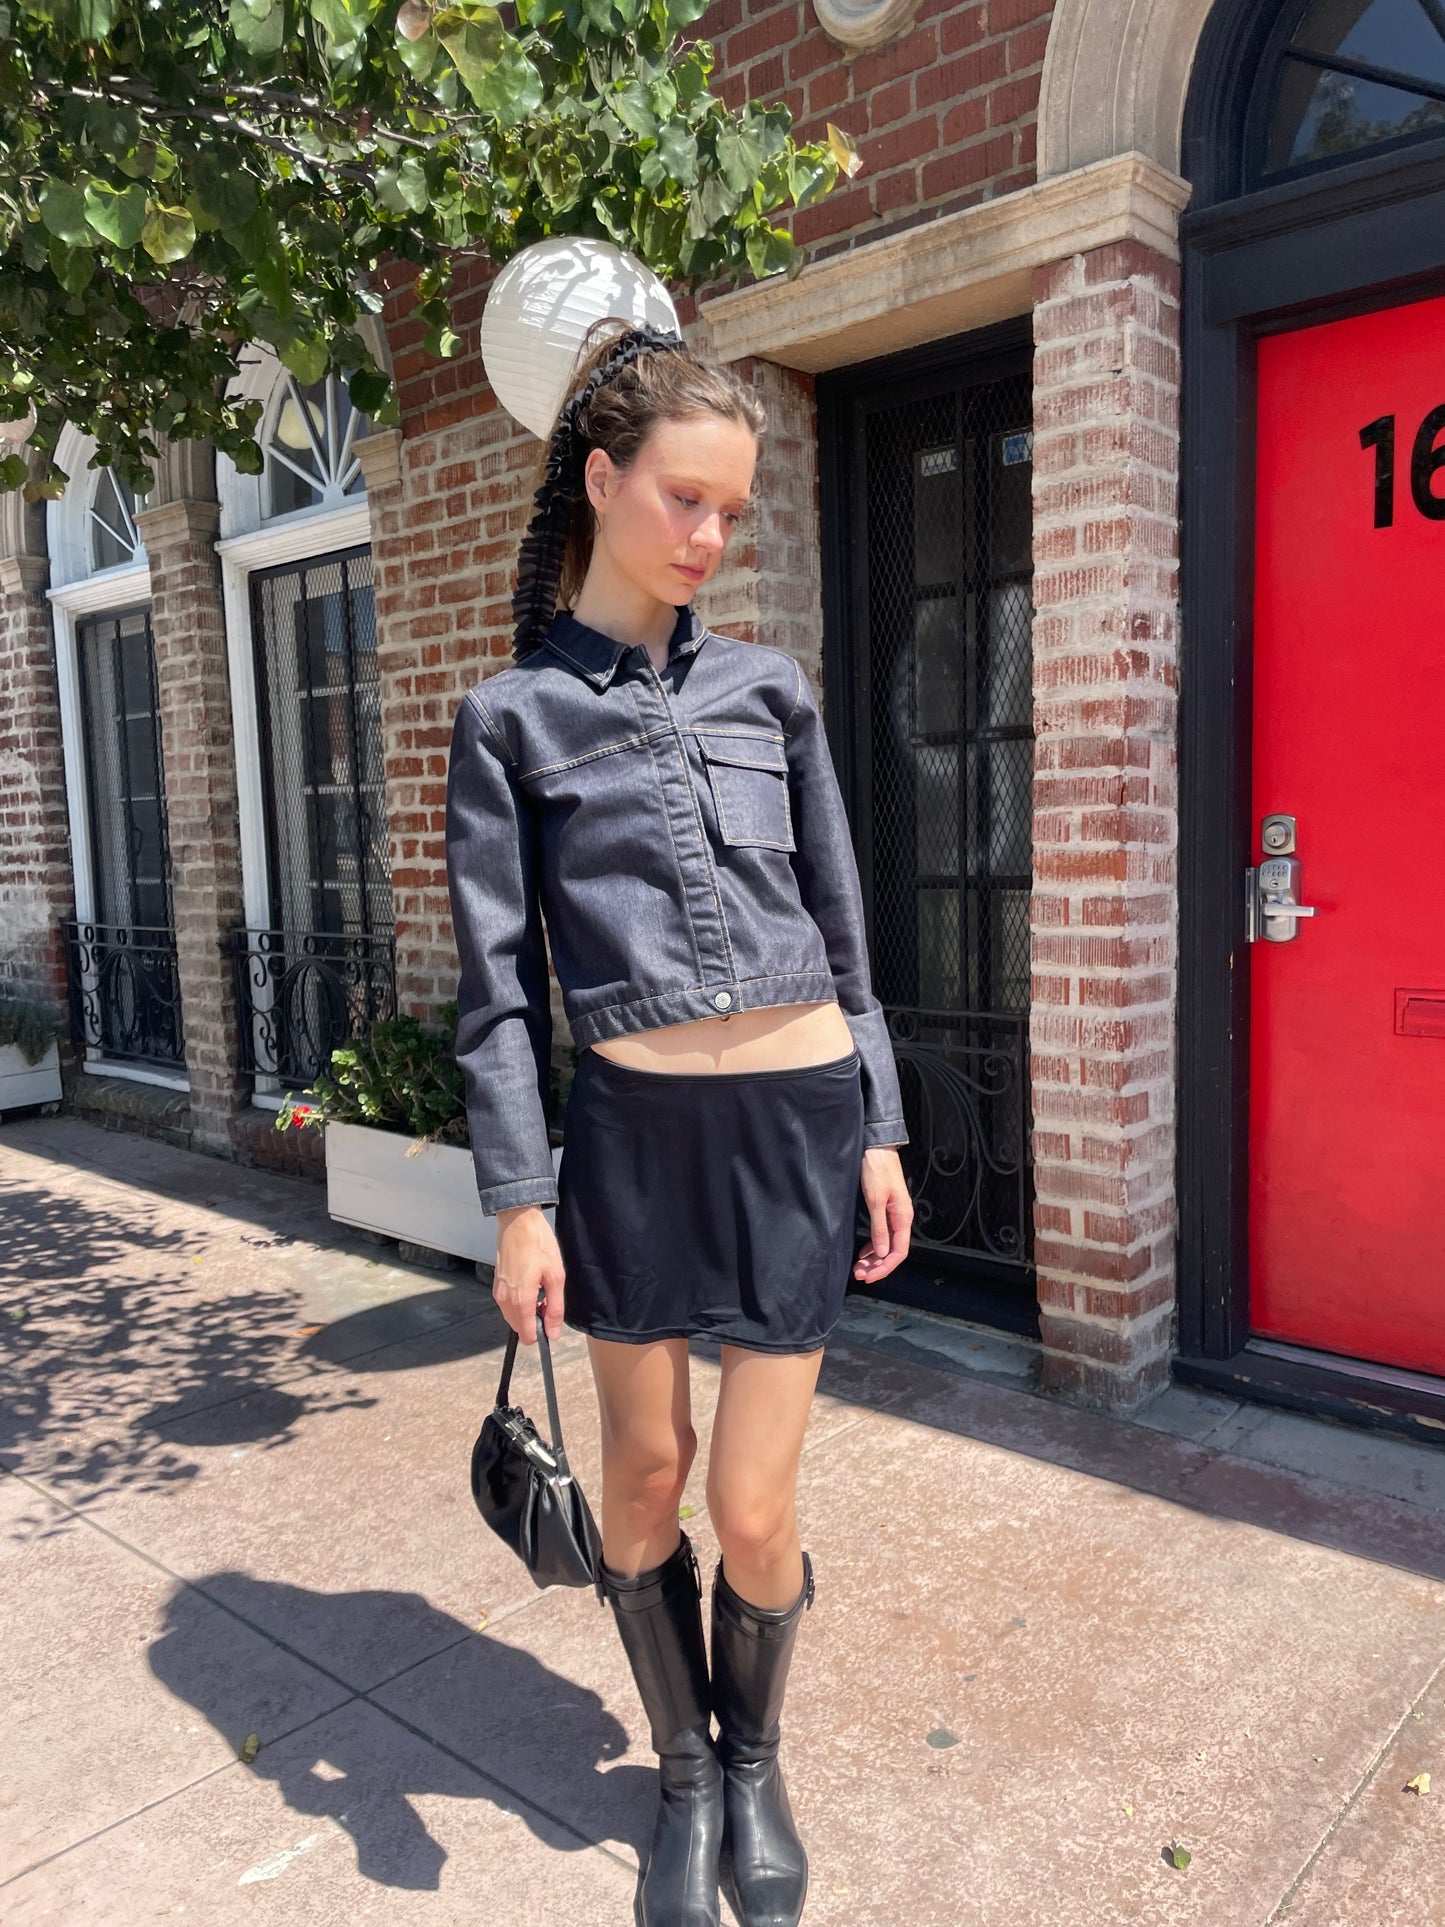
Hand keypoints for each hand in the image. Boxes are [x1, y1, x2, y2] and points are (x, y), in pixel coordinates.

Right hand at [492, 1204, 565, 1343]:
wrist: (518, 1221)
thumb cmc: (538, 1244)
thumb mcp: (555, 1276)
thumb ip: (555, 1308)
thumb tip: (553, 1333)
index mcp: (520, 1300)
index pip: (527, 1335)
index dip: (542, 1332)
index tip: (551, 1318)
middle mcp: (505, 1300)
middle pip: (519, 1327)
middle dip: (534, 1321)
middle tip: (548, 1300)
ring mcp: (498, 1292)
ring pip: (513, 1316)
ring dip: (527, 1312)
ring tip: (541, 1289)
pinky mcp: (496, 1284)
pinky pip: (508, 1304)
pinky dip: (519, 1302)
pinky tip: (531, 1284)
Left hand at [853, 1146, 912, 1284]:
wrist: (877, 1147)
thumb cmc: (877, 1169)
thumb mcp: (875, 1200)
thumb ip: (879, 1227)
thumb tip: (881, 1251)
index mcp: (903, 1218)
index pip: (898, 1252)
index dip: (884, 1268)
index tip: (869, 1276)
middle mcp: (901, 1218)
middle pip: (892, 1251)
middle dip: (877, 1266)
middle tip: (859, 1274)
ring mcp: (894, 1213)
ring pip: (886, 1243)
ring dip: (874, 1257)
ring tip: (859, 1267)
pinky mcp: (886, 1208)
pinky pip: (882, 1233)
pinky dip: (873, 1245)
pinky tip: (863, 1252)